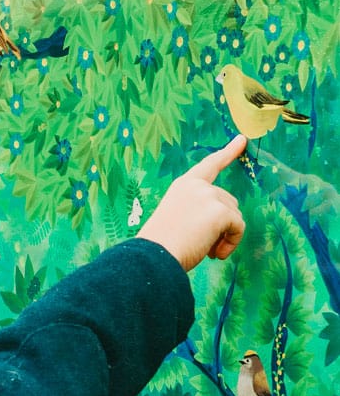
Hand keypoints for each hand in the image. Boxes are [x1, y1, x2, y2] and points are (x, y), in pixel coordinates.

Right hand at [137, 135, 246, 271]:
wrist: (155, 255)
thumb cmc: (162, 244)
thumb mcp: (178, 217)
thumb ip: (198, 209)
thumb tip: (227, 221)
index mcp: (184, 185)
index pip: (210, 165)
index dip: (228, 153)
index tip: (241, 140)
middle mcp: (197, 186)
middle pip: (228, 201)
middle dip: (223, 224)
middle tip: (205, 246)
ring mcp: (210, 196)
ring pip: (235, 216)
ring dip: (226, 236)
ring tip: (207, 251)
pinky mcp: (221, 211)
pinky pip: (238, 227)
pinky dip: (231, 243)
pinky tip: (216, 254)